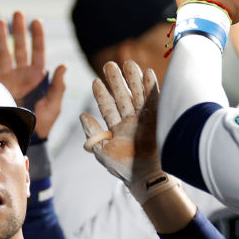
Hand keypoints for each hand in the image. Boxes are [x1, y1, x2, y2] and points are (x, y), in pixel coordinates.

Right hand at [0, 11, 65, 138]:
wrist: (25, 138)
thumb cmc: (42, 123)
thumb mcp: (54, 106)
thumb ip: (58, 87)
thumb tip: (64, 66)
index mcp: (37, 76)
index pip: (38, 52)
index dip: (37, 37)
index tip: (37, 21)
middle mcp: (22, 74)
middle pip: (19, 48)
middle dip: (18, 31)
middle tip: (17, 13)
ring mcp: (7, 79)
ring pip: (3, 54)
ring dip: (1, 38)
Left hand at [80, 60, 161, 185]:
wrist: (145, 175)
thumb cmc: (123, 167)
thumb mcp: (102, 150)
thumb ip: (92, 133)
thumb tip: (82, 115)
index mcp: (116, 128)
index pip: (107, 107)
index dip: (101, 94)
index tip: (95, 81)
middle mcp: (130, 121)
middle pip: (121, 96)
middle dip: (115, 80)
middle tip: (109, 64)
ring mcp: (144, 119)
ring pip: (137, 94)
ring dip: (133, 78)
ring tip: (128, 63)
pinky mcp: (157, 118)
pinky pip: (154, 99)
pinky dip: (151, 86)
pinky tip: (146, 72)